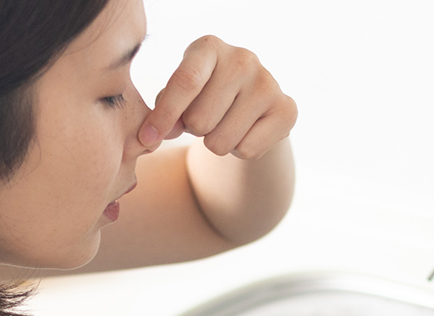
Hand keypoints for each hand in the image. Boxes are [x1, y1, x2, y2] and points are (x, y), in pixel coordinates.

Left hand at [139, 36, 296, 159]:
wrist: (251, 106)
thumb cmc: (204, 97)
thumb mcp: (179, 95)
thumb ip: (164, 110)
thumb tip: (154, 135)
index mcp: (209, 47)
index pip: (186, 82)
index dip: (164, 115)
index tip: (147, 138)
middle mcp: (243, 59)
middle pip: (200, 121)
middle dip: (195, 131)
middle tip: (207, 119)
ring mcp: (268, 83)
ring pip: (221, 142)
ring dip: (217, 143)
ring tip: (226, 125)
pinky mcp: (287, 109)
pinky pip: (246, 151)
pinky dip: (240, 150)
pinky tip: (246, 131)